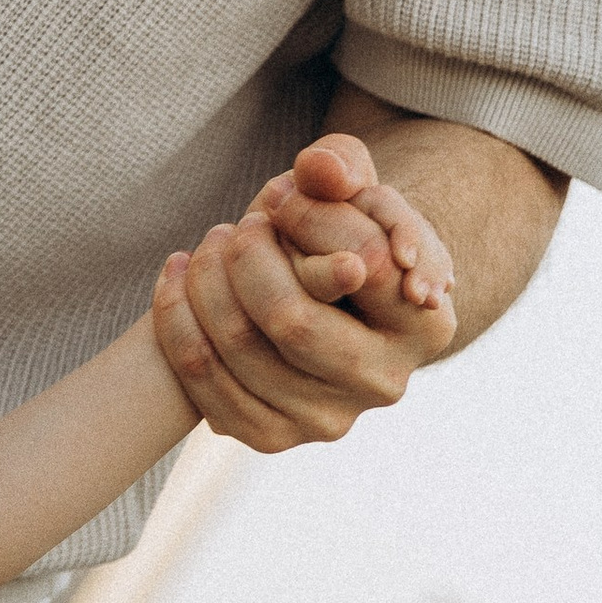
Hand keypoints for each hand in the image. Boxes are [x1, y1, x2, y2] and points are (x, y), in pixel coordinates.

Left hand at [151, 131, 458, 454]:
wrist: (310, 300)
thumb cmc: (336, 232)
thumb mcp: (349, 187)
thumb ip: (341, 165)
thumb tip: (318, 169)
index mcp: (425, 322)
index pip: (362, 261)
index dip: (310, 220)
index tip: (284, 201)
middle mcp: (385, 382)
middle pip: (290, 320)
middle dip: (246, 257)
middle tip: (239, 224)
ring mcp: (329, 420)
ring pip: (237, 345)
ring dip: (204, 279)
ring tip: (209, 243)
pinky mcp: (273, 437)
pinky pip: (201, 378)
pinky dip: (175, 317)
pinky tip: (176, 275)